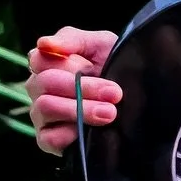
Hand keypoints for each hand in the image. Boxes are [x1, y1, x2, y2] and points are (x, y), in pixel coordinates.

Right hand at [26, 27, 121, 155]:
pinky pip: (48, 138)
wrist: (140, 98)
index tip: (93, 67)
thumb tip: (45, 43)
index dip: (68, 64)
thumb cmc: (115, 66)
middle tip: (114, 93)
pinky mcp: (49, 140)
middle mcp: (40, 89)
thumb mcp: (101, 45)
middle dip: (84, 87)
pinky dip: (69, 134)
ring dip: (81, 109)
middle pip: (46, 83)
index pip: (40, 58)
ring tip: (110, 112)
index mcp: (49, 64)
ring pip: (46, 107)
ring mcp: (42, 115)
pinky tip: (90, 131)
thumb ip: (72, 40)